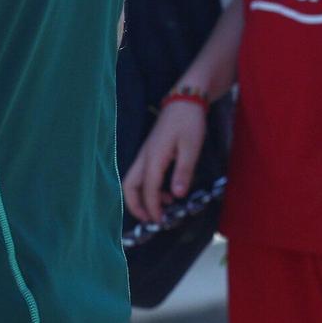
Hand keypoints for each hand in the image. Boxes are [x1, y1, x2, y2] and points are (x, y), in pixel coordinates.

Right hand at [121, 101, 206, 224]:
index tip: (160, 222)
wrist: (184, 100)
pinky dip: (150, 187)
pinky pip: (143, 174)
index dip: (152, 207)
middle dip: (136, 205)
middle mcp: (145, 157)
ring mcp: (146, 154)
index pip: (149, 189)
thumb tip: (177, 195)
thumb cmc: (189, 122)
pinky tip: (168, 191)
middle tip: (150, 220)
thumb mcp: (191, 147)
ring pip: (134, 181)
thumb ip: (183, 171)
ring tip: (163, 208)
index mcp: (154, 158)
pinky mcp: (151, 152)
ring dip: (144, 197)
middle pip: (130, 186)